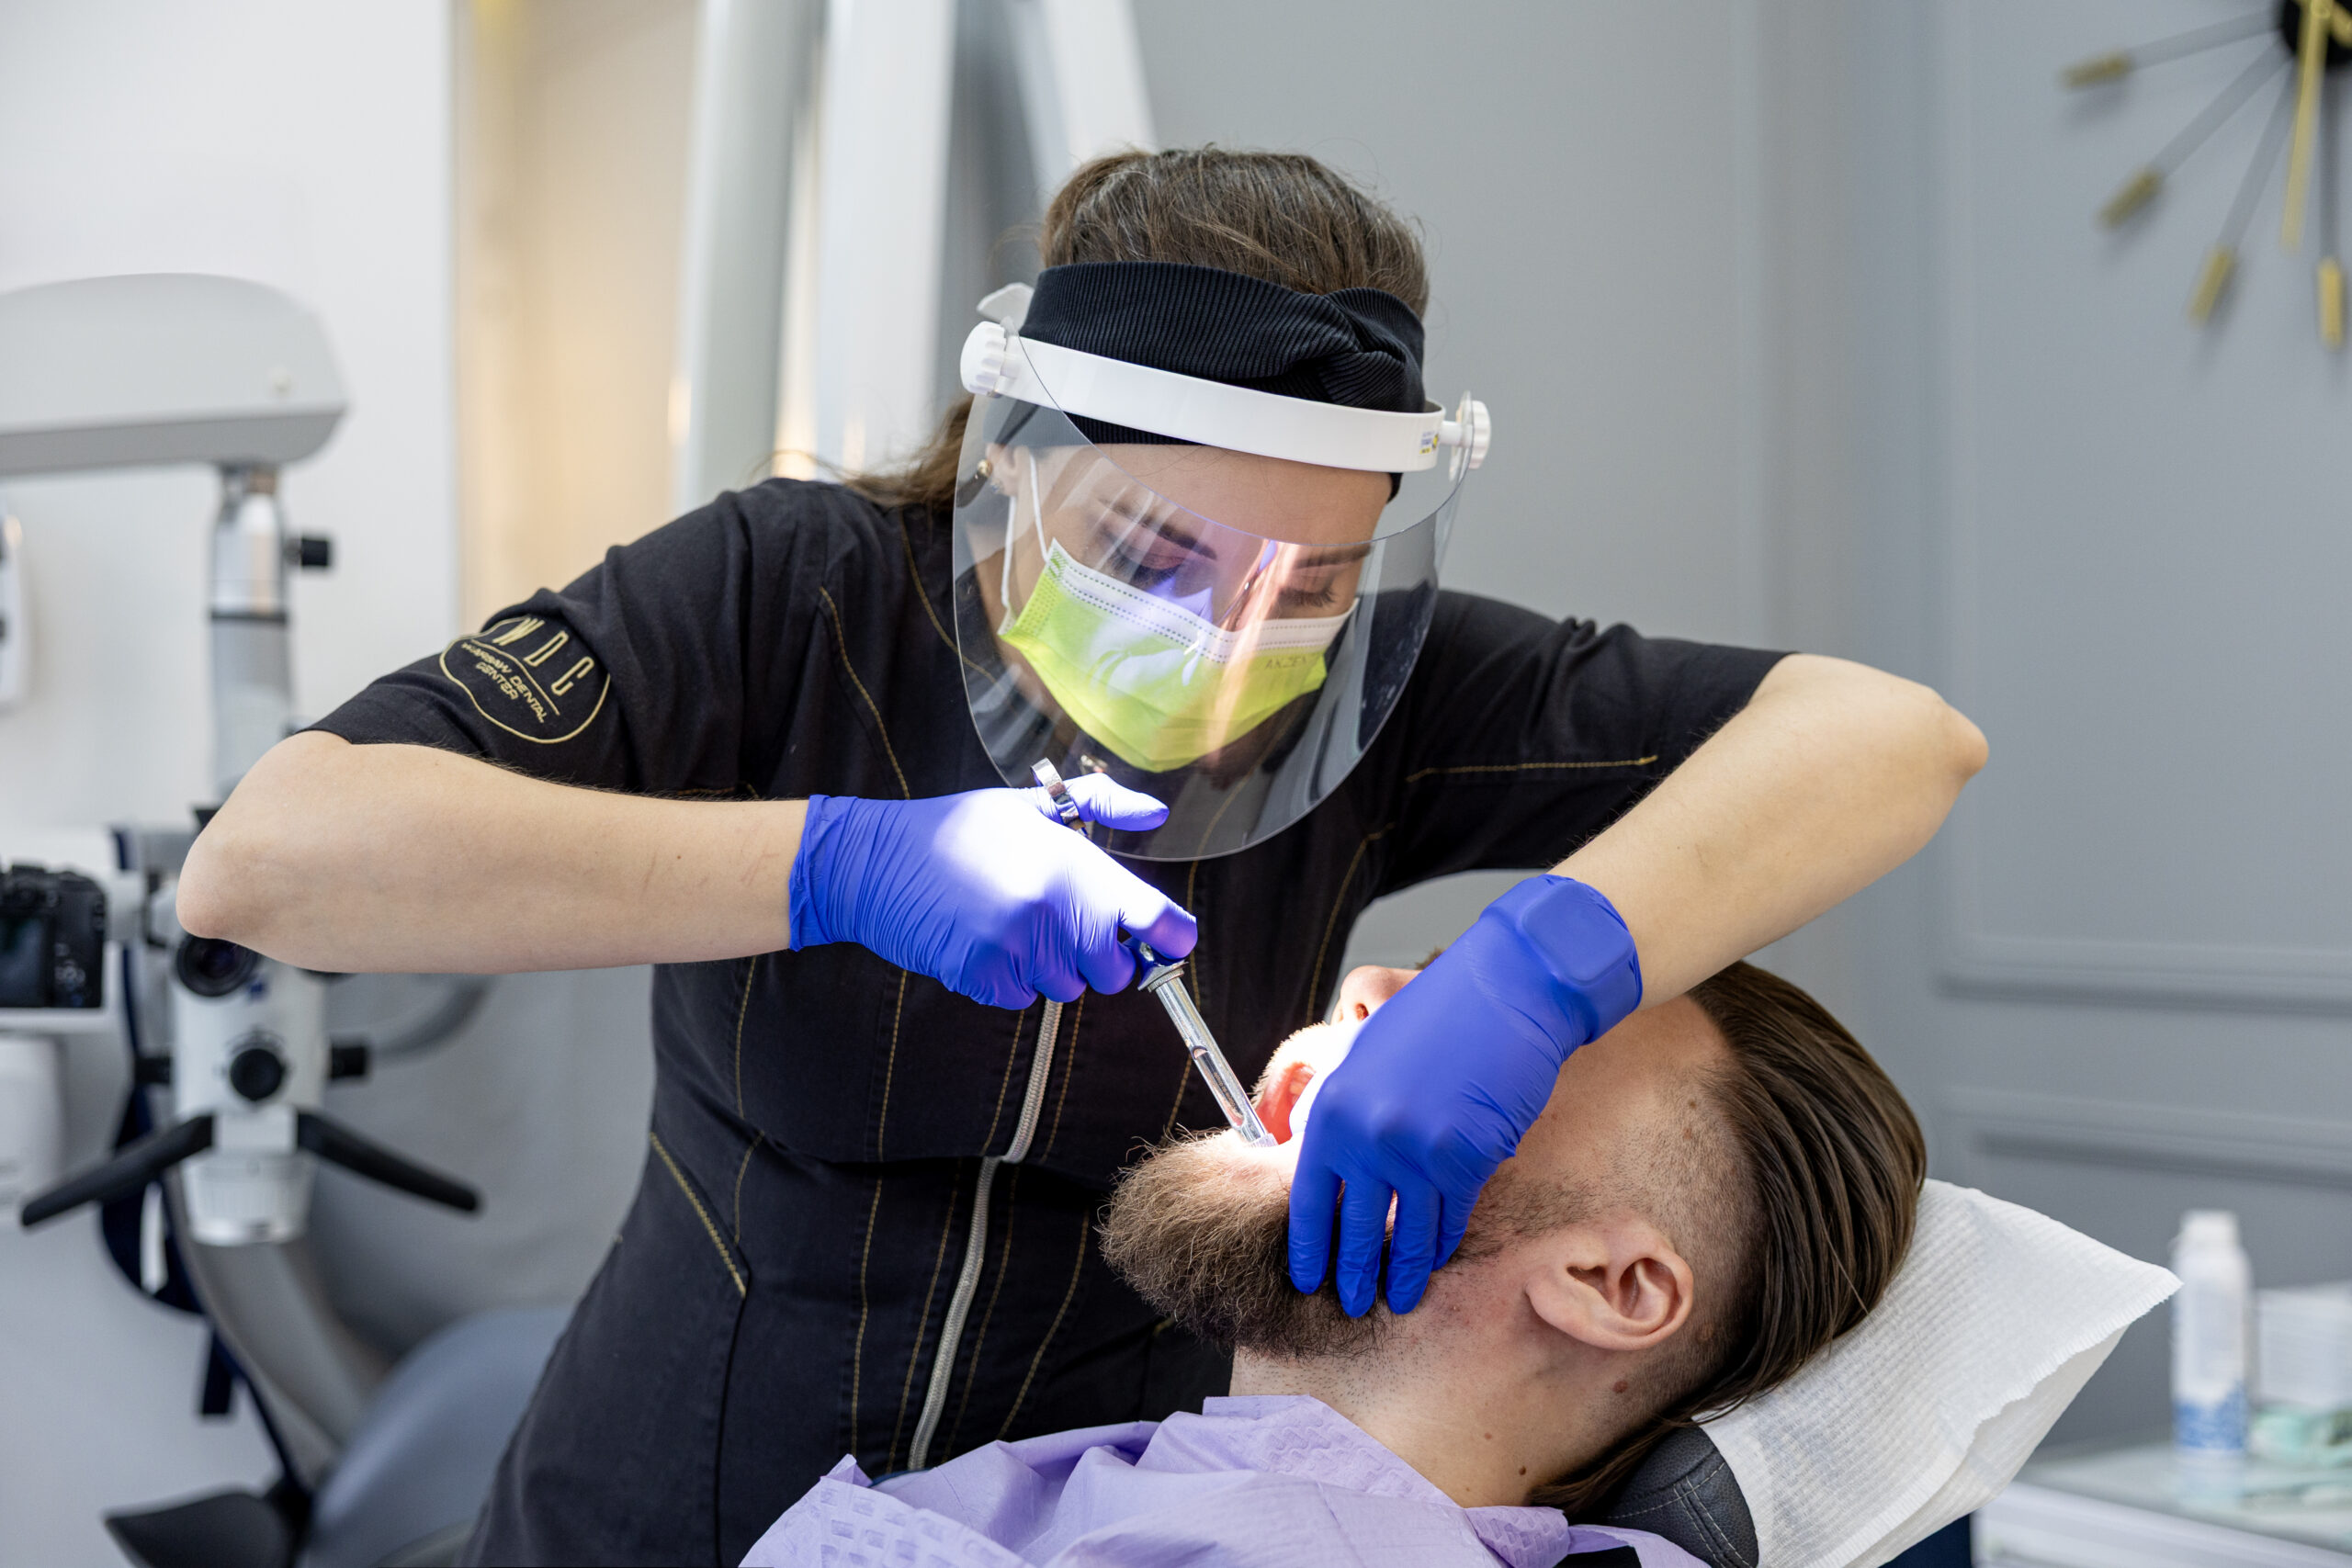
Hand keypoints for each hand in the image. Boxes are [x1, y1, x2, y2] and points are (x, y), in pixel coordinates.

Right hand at [788, 778, 1195, 1006]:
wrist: (876, 862)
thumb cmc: (960, 828)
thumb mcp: (1033, 805)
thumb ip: (1102, 804)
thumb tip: (1157, 811)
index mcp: (1075, 865)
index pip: (1156, 922)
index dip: (1172, 938)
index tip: (1169, 941)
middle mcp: (1054, 911)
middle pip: (1116, 972)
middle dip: (1099, 955)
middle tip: (1063, 923)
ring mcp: (1018, 948)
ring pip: (1067, 987)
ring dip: (1050, 966)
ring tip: (1012, 923)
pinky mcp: (984, 977)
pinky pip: (1022, 999)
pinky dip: (1009, 980)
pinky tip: (985, 941)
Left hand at [1287, 875, 1641, 1315]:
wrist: (1502, 994)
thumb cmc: (1433, 1019)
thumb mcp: (1363, 1056)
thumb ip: (1339, 1108)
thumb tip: (1316, 1155)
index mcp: (1332, 1109)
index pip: (1309, 1199)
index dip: (1310, 1247)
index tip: (1308, 1279)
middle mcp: (1367, 1137)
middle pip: (1355, 1228)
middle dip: (1354, 1274)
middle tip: (1352, 1305)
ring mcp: (1417, 1152)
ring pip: (1408, 1233)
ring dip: (1404, 1273)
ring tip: (1399, 1300)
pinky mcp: (1466, 1160)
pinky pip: (1451, 1217)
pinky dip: (1443, 1243)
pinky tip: (1436, 1260)